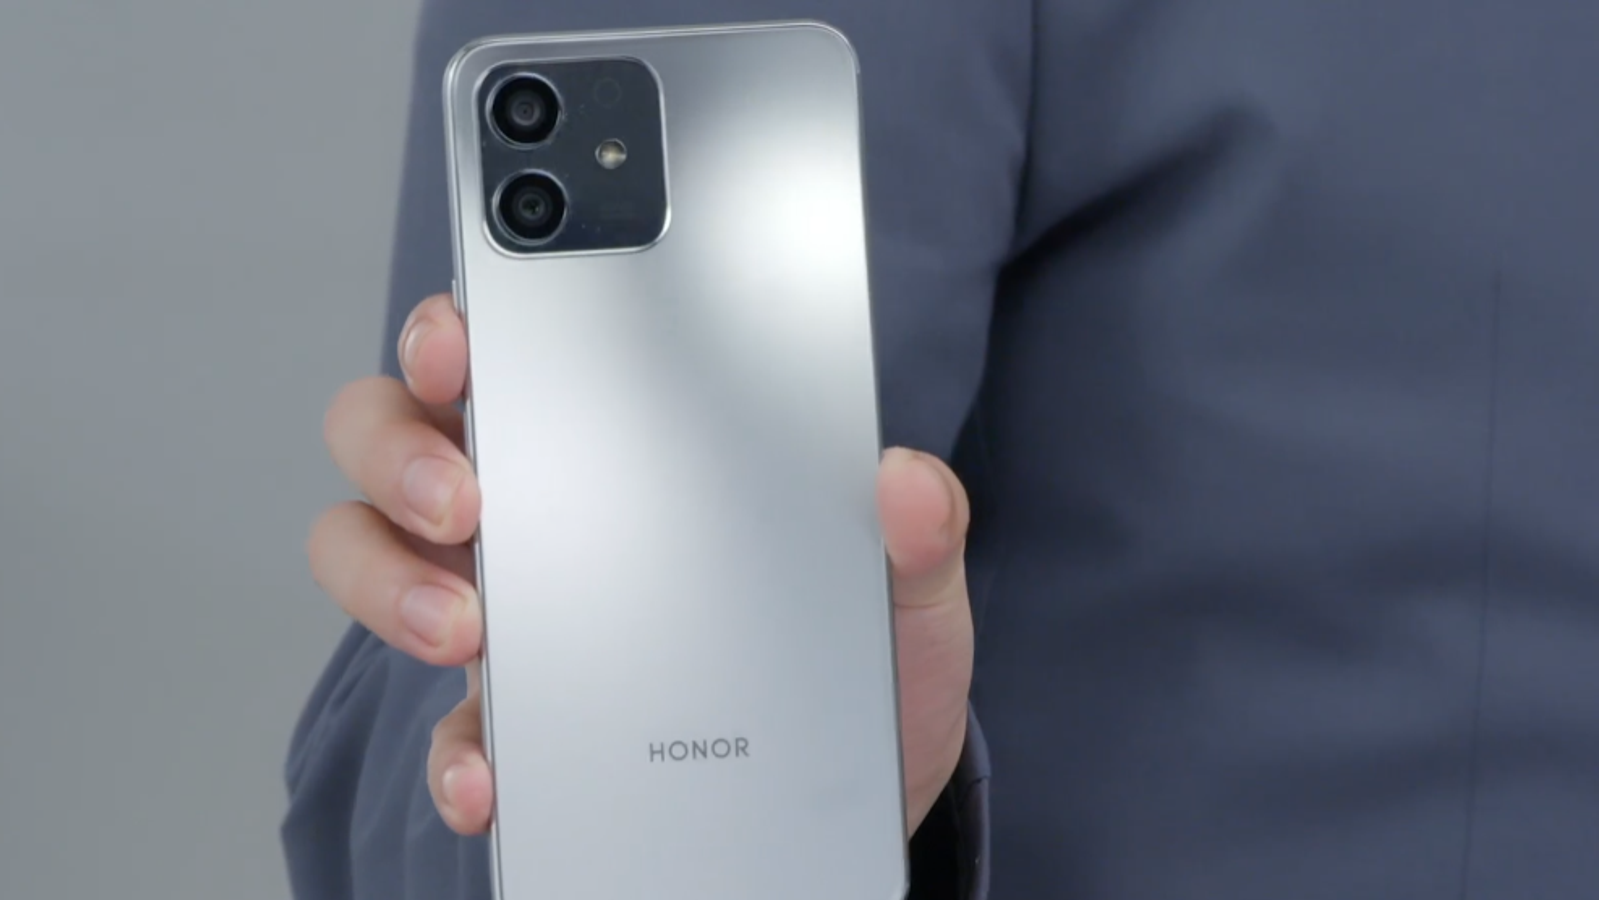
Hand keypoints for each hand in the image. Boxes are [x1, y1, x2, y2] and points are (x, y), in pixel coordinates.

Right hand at [309, 294, 974, 834]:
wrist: (847, 806)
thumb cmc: (858, 668)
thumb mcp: (905, 596)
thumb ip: (918, 535)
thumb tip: (907, 480)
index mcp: (624, 454)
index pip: (512, 356)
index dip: (454, 330)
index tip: (460, 339)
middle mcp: (545, 520)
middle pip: (398, 440)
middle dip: (399, 451)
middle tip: (466, 501)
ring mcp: (518, 621)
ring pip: (376, 561)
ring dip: (389, 585)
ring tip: (468, 631)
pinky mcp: (520, 731)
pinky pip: (446, 730)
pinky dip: (450, 750)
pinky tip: (491, 773)